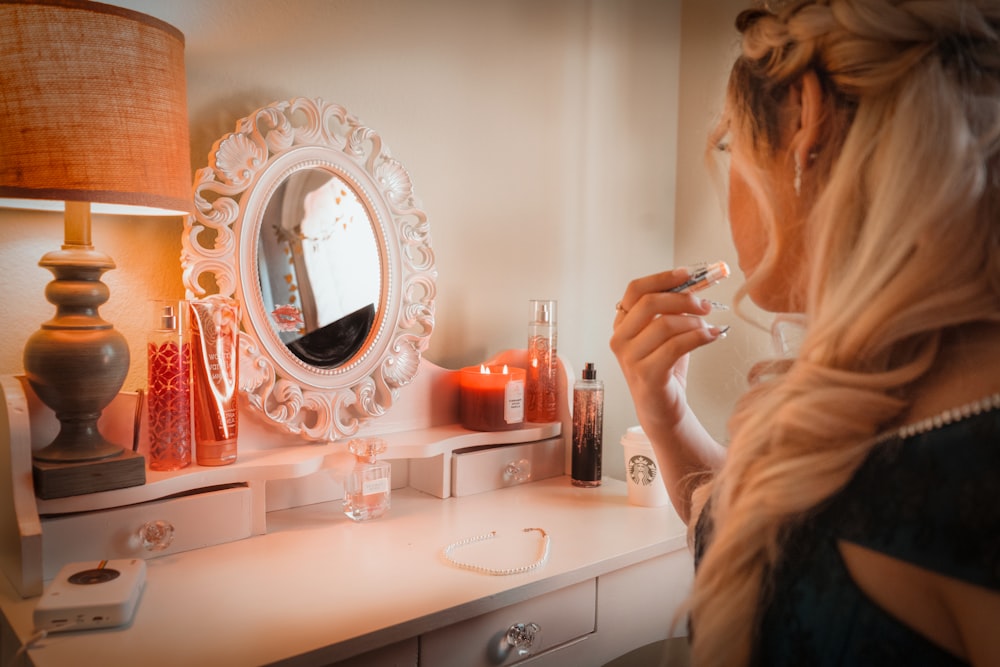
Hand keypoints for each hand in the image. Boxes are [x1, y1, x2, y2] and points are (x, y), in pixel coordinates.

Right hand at [610, 268, 726, 436]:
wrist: (662, 410)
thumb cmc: (665, 369)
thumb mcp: (667, 334)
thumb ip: (675, 310)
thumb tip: (697, 284)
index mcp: (622, 324)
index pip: (635, 290)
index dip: (662, 278)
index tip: (688, 274)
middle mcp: (620, 339)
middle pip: (649, 303)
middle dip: (683, 299)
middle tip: (705, 305)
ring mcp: (630, 358)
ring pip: (664, 324)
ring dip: (694, 321)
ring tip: (709, 327)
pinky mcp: (646, 374)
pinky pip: (675, 346)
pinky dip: (699, 337)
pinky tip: (712, 336)